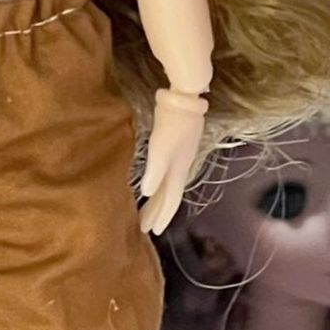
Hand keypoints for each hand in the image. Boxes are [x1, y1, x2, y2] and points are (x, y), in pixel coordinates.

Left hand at [138, 90, 206, 234]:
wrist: (184, 98)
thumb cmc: (171, 121)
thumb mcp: (160, 146)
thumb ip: (155, 169)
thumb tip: (147, 193)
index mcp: (178, 169)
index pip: (169, 200)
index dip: (160, 216)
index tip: (149, 231)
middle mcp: (182, 167)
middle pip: (169, 196)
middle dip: (158, 213)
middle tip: (144, 228)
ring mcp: (181, 158)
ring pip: (170, 186)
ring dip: (159, 201)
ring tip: (148, 211)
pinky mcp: (177, 149)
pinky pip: (168, 176)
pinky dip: (160, 186)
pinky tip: (155, 185)